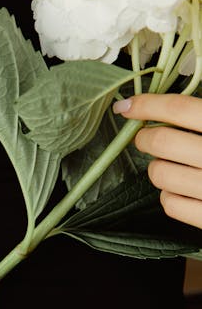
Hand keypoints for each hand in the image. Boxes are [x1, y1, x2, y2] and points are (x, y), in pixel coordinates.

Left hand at [114, 93, 201, 228]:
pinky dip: (168, 195)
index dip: (147, 104)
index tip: (127, 105)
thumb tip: (171, 104)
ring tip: (169, 165)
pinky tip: (180, 189)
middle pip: (161, 141)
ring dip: (157, 167)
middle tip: (147, 137)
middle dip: (145, 137)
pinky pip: (170, 204)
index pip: (180, 109)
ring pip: (160, 174)